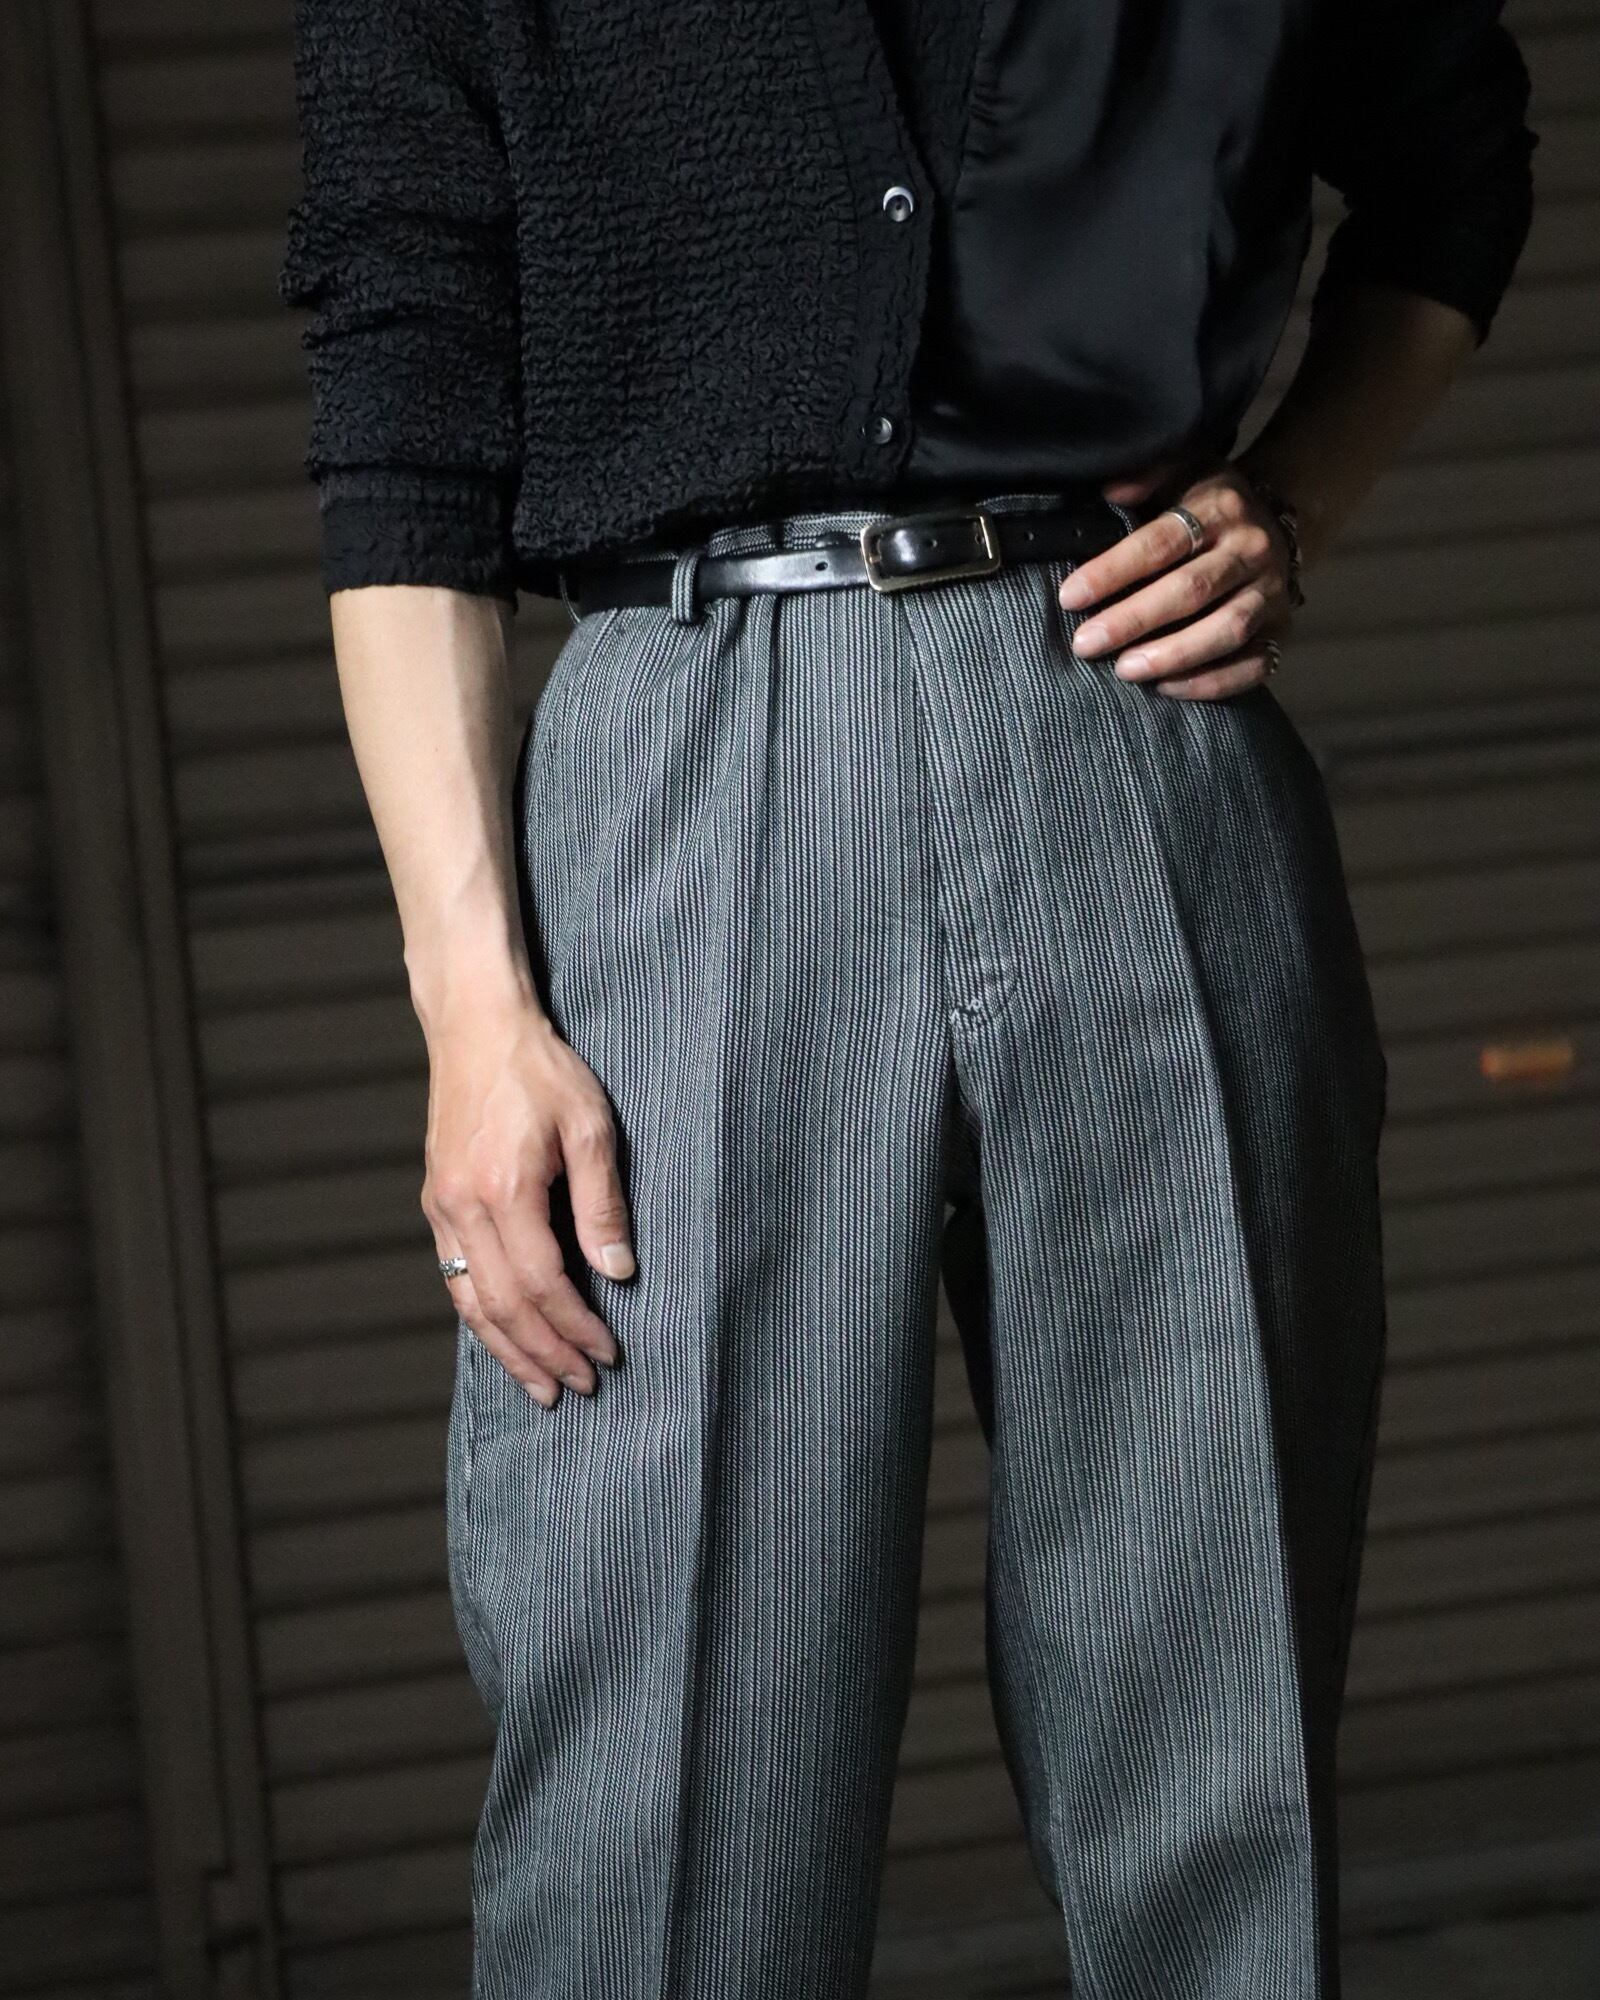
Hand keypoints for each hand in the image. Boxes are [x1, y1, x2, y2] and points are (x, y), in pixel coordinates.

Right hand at [422, 994, 631, 1405]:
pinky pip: (453, 1276)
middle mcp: (462, 1207)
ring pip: (469, 1301)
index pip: (542, 1284)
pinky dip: (480, 1317)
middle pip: (501, 1306)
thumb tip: (619, 1273)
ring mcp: (442, 1206)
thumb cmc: (540, 1069)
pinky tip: (504, 1338)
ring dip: (507, 1350)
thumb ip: (604, 1205)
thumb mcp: (591, 1127)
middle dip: (543, 1354)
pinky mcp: (436, 1200)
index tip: (608, 1353)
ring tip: (540, 1387)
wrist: (475, 1025)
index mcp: (503, 1189)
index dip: (576, 1327)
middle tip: (579, 1388)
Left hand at [1060, 458, 1296, 700]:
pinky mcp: (1280, 630)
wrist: (1277, 520)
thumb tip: (1110, 490)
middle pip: (1191, 590)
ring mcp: (1270, 592)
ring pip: (1226, 629)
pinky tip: (1166, 688)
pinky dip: (1211, 682)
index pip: (1162, 542)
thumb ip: (1146, 475)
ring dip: (1173, 655)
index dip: (1114, 571)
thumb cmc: (1207, 503)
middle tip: (1086, 644)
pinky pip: (1254, 665)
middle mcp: (1251, 549)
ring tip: (1125, 670)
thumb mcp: (1181, 470)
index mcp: (1220, 508)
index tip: (1071, 597)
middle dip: (1134, 620)